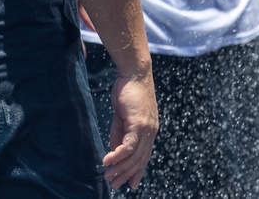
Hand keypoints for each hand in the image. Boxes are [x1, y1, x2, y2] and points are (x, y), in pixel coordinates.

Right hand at [103, 72, 158, 189]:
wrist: (135, 74)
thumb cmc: (128, 93)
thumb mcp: (122, 118)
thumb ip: (120, 135)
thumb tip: (115, 152)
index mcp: (149, 130)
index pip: (144, 156)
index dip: (137, 171)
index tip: (130, 184)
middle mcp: (151, 131)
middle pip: (140, 159)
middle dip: (126, 174)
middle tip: (114, 185)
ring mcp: (147, 128)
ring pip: (134, 155)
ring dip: (120, 168)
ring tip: (107, 176)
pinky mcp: (139, 123)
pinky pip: (128, 145)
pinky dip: (118, 155)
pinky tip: (107, 161)